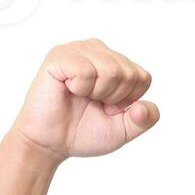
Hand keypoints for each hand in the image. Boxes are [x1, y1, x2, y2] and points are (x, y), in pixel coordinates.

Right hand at [11, 39, 158, 161]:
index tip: (108, 108)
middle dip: (113, 98)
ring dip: (97, 93)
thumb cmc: (83, 132)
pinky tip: (68, 89)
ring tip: (80, 96)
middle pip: (128, 73)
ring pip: (110, 70)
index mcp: (115, 63)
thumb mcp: (123, 130)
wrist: (51, 144)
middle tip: (92, 103)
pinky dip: (80, 88)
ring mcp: (78, 50)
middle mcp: (98, 51)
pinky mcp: (59, 56)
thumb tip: (143, 108)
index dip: (128, 101)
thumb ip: (144, 120)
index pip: (142, 77)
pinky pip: (85, 70)